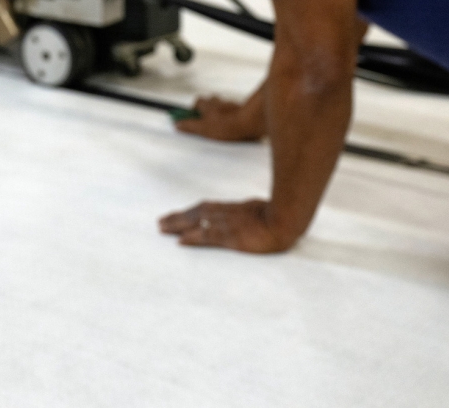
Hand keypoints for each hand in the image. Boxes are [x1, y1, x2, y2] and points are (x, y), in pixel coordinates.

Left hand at [158, 199, 296, 252]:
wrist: (287, 219)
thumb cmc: (280, 213)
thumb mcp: (261, 207)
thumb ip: (250, 209)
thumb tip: (249, 209)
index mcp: (232, 208)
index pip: (205, 208)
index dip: (189, 212)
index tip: (176, 215)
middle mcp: (225, 214)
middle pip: (195, 213)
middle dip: (176, 218)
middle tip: (160, 222)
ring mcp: (226, 225)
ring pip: (196, 223)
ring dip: (177, 226)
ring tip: (162, 229)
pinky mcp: (231, 237)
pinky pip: (206, 237)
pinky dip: (192, 238)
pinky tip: (180, 241)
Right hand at [175, 96, 265, 141]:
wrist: (250, 123)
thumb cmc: (229, 125)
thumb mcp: (203, 129)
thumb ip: (190, 126)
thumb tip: (179, 124)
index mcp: (209, 106)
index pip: (198, 102)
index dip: (194, 108)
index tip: (190, 115)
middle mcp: (221, 103)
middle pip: (212, 100)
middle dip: (209, 107)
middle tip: (206, 118)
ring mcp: (233, 107)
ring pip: (225, 105)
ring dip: (222, 110)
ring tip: (221, 123)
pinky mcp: (245, 112)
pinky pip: (237, 111)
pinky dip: (234, 116)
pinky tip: (234, 126)